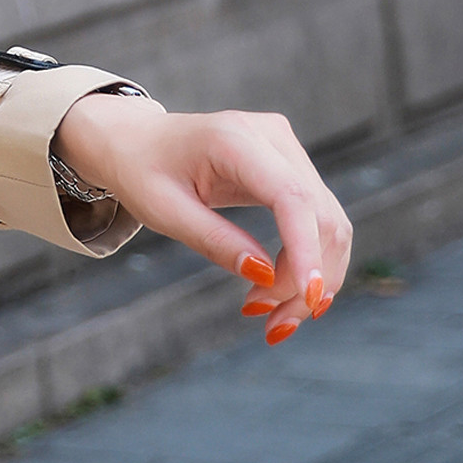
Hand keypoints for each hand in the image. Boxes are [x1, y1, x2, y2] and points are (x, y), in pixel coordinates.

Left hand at [53, 94, 350, 342]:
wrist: (134, 140)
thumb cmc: (141, 171)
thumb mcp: (164, 212)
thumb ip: (214, 241)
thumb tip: (266, 276)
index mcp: (234, 139)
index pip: (291, 197)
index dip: (307, 249)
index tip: (307, 298)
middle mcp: (271, 136)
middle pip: (320, 214)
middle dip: (308, 278)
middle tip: (276, 325)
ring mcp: (286, 147)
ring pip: (328, 220)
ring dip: (313, 276)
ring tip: (276, 317)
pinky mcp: (290, 164)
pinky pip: (317, 217)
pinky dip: (308, 259)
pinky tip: (283, 291)